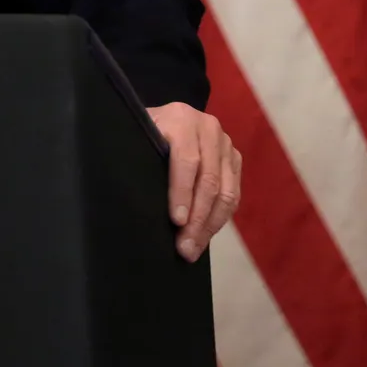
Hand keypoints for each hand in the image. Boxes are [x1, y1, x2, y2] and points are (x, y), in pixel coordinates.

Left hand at [147, 102, 240, 261]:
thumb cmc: (140, 132)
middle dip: (197, 218)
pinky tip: (205, 235)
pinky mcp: (234, 159)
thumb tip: (132, 197)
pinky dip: (219, 218)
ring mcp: (225, 143)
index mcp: (181, 119)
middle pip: (208, 180)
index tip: (177, 221)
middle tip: (185, 247)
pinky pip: (233, 195)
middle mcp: (208, 128)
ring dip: (210, 225)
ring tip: (194, 248)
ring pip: (226, 192)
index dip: (182, 193)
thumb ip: (137, 157)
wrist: (162, 118)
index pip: (186, 161)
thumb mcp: (136, 138)